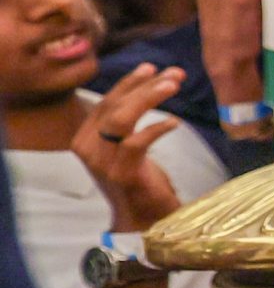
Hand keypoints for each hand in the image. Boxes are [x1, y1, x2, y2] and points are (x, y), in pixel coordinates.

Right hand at [72, 63, 185, 228]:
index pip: (105, 103)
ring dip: (149, 98)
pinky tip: (174, 122)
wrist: (142, 219)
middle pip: (113, 107)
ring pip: (121, 119)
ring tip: (174, 85)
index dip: (129, 83)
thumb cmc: (139, 179)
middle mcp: (87, 149)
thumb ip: (126, 120)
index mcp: (84, 138)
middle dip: (145, 86)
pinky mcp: (122, 174)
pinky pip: (136, 142)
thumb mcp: (126, 146)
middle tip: (175, 73)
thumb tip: (151, 81)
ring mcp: (102, 163)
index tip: (152, 68)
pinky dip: (156, 128)